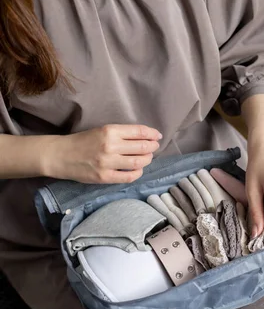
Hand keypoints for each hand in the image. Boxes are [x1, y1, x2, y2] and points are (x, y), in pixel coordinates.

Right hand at [42, 124, 161, 183]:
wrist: (61, 155)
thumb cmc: (82, 141)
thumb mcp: (100, 131)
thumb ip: (120, 134)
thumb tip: (144, 138)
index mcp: (110, 131)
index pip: (139, 132)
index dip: (152, 134)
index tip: (157, 136)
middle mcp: (110, 146)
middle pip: (142, 147)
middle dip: (152, 147)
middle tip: (154, 147)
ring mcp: (108, 163)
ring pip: (138, 162)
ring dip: (147, 160)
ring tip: (147, 158)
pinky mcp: (105, 177)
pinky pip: (129, 176)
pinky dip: (138, 173)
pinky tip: (138, 170)